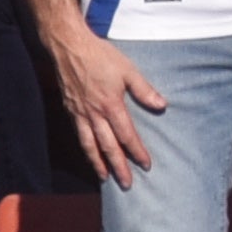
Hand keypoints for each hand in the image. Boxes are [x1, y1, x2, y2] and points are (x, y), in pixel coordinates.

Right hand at [40, 20, 162, 187]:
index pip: (126, 135)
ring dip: (99, 163)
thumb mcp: (128, 70)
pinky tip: (91, 154)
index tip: (145, 164)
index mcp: (111, 105)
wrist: (70, 49)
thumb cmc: (102, 57)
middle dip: (118, 166)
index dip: (136, 151)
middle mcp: (94, 114)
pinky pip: (79, 136)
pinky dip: (86, 149)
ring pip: (90, 145)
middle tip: (127, 183)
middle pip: (108, 146)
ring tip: (106, 178)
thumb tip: (161, 106)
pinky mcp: (71, 111)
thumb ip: (144, 90)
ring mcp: (80, 114)